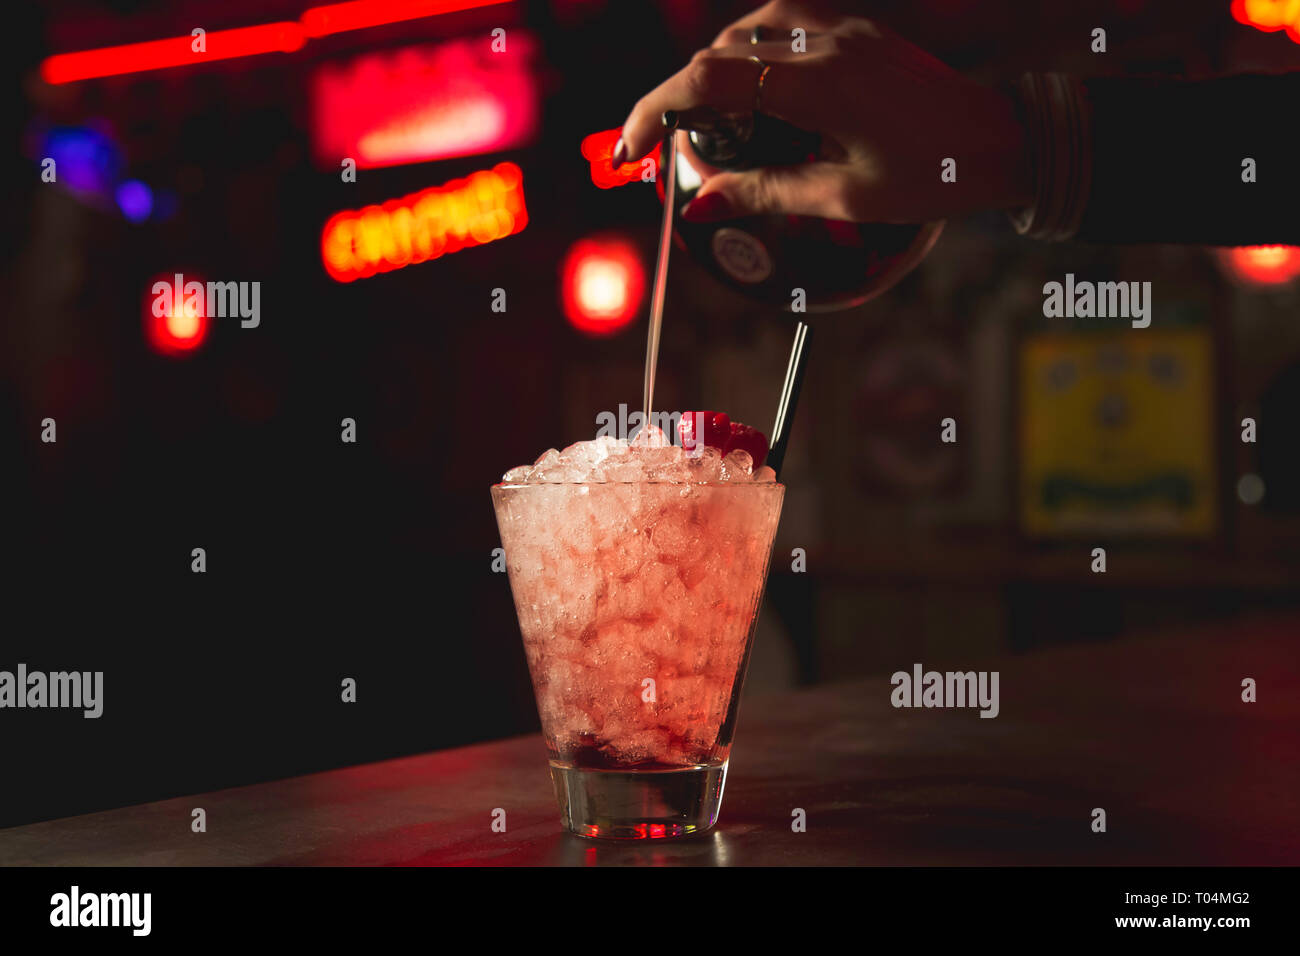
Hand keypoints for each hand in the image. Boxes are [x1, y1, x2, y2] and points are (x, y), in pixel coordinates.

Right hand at [615, 0, 1031, 223]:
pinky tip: (752, 95)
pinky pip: (782, 26)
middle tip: (662, 150)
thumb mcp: (846, 199)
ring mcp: (841, 30)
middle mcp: (824, 43)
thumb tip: (701, 205)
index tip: (630, 148)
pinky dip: (749, 56)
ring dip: (713, 73)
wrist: (1003, 138)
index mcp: (818, 85)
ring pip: (746, 31)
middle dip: (677, 98)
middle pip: (718, 52)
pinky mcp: (855, 32)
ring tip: (705, 127)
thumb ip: (767, 194)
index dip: (655, 110)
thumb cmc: (934, 174)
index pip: (708, 80)